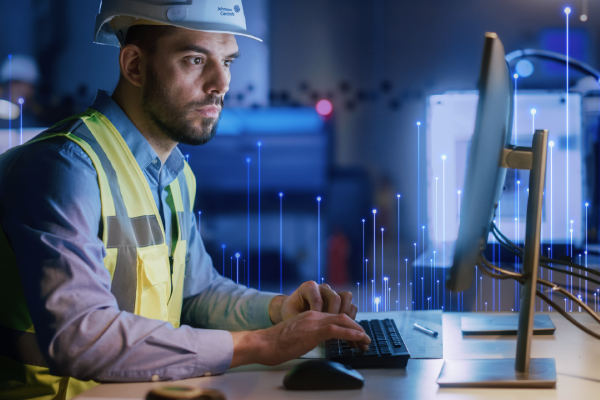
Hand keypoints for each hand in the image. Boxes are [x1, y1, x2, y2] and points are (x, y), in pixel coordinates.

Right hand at [230, 311, 369, 366]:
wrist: (263, 343)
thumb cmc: (275, 343)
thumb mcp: (296, 336)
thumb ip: (308, 335)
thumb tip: (317, 343)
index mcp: (310, 316)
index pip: (335, 318)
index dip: (349, 326)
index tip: (357, 338)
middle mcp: (314, 315)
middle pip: (342, 317)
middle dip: (357, 328)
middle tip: (365, 340)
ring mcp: (313, 321)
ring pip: (342, 321)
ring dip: (357, 331)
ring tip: (366, 341)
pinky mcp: (312, 330)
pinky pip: (336, 329)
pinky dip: (350, 333)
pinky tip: (358, 338)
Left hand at [269, 281, 357, 323]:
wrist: (293, 310)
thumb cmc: (291, 312)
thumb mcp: (290, 315)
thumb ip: (298, 320)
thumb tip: (307, 330)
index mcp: (308, 287)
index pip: (317, 298)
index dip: (318, 313)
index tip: (315, 324)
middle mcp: (322, 287)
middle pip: (335, 298)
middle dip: (333, 315)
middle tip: (329, 328)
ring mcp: (332, 293)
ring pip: (346, 297)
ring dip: (345, 314)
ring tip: (338, 326)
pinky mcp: (340, 300)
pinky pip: (351, 305)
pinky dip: (350, 316)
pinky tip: (343, 327)